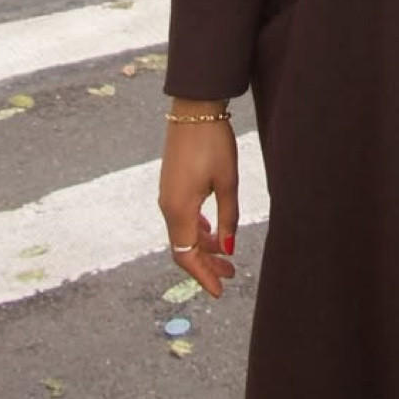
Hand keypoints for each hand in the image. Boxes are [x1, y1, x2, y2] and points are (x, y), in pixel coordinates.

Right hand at [158, 104, 239, 298]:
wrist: (194, 108)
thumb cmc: (214, 143)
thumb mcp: (228, 182)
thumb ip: (228, 218)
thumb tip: (228, 249)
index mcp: (179, 209)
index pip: (187, 255)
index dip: (203, 275)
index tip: (220, 290)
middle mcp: (167, 206)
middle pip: (184, 247)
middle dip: (207, 264)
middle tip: (231, 273)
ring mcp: (167, 194)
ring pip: (183, 232)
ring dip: (204, 246)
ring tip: (227, 254)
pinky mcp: (171, 184)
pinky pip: (181, 217)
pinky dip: (197, 229)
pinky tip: (212, 230)